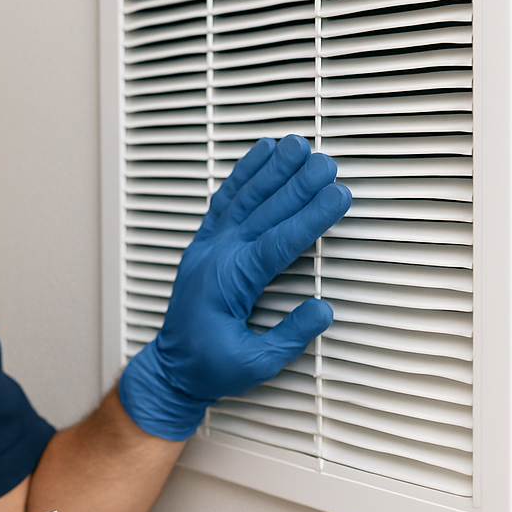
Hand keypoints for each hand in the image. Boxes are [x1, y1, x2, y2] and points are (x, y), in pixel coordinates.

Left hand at [119, 134, 351, 440]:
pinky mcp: (205, 244)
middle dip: (298, 184)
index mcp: (231, 282)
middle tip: (328, 161)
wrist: (171, 367)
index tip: (339, 195)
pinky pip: (224, 201)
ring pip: (243, 198)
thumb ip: (289, 337)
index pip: (280, 241)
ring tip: (296, 143)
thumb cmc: (210, 368)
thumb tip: (322, 309)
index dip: (312, 217)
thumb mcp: (255, 364)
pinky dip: (242, 174)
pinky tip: (259, 153)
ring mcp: (208, 246)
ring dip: (271, 169)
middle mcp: (218, 256)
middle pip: (265, 211)